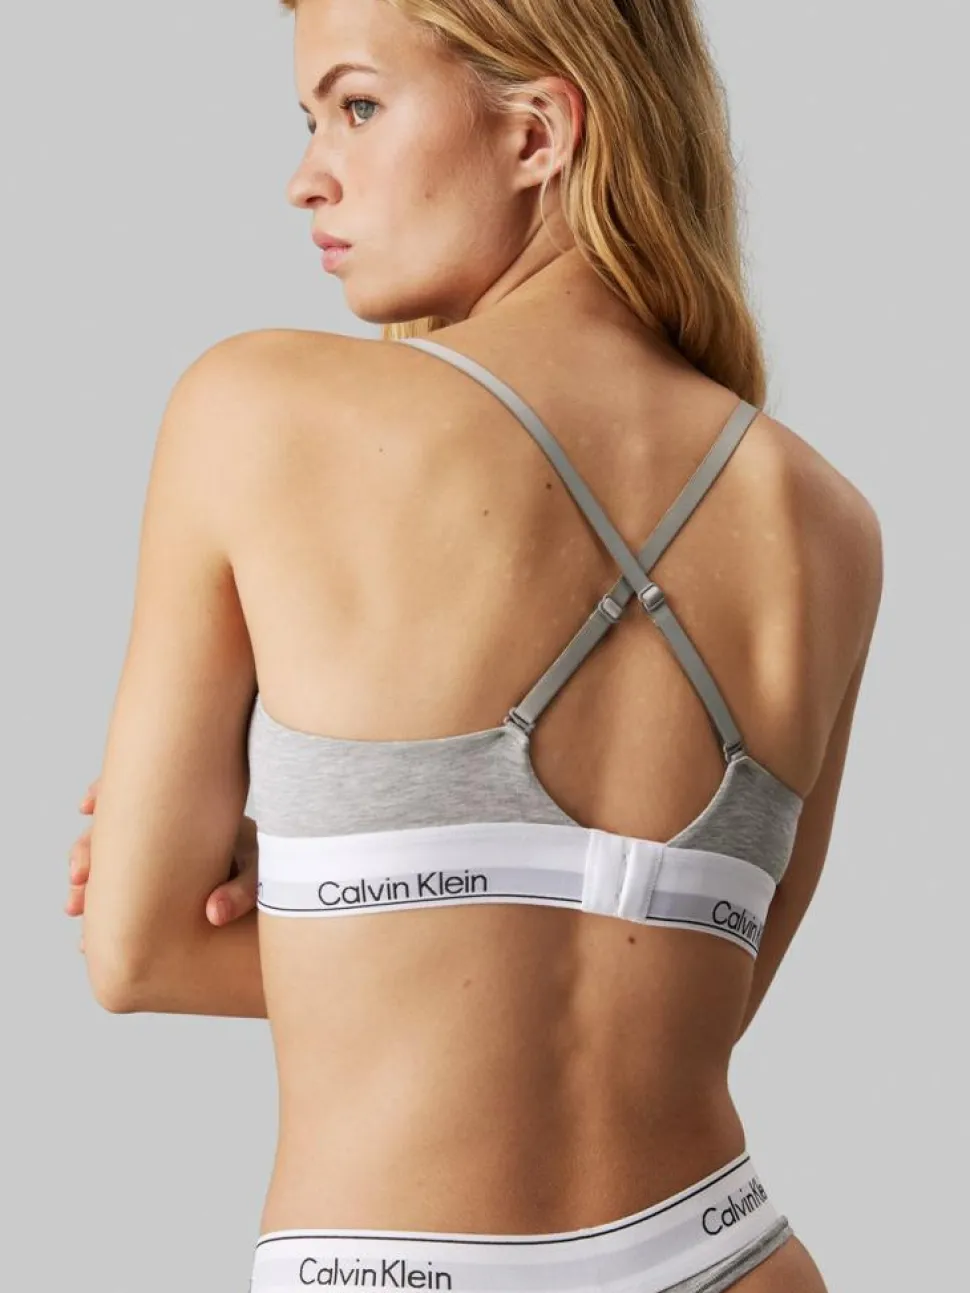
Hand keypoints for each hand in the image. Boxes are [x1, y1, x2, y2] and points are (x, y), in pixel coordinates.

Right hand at [66, 777, 259, 951]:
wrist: (281, 889)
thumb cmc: (273, 877)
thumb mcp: (265, 878)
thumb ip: (242, 892)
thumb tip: (212, 914)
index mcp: (194, 811)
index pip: (146, 790)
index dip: (111, 791)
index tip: (86, 805)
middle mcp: (171, 827)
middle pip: (118, 824)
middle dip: (90, 847)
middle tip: (78, 875)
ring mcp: (162, 850)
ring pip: (113, 854)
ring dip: (89, 875)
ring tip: (74, 904)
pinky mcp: (158, 875)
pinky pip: (121, 877)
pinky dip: (101, 892)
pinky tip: (84, 908)